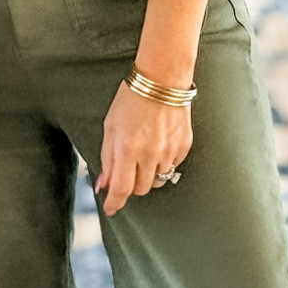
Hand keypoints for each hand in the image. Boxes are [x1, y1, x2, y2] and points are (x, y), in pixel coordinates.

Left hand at [94, 81, 192, 215]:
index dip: (115, 203)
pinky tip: (159, 144)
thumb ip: (107, 158)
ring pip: (159, 179)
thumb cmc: (131, 99)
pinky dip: (164, 161)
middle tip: (127, 169)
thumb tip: (103, 184)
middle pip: (141, 189)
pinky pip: (173, 165)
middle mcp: (150, 154)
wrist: (162, 79)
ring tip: (144, 153)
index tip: (111, 208)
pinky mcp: (184, 145)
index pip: (122, 189)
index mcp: (128, 149)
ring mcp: (170, 151)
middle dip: (131, 185)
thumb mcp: (111, 127)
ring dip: (149, 174)